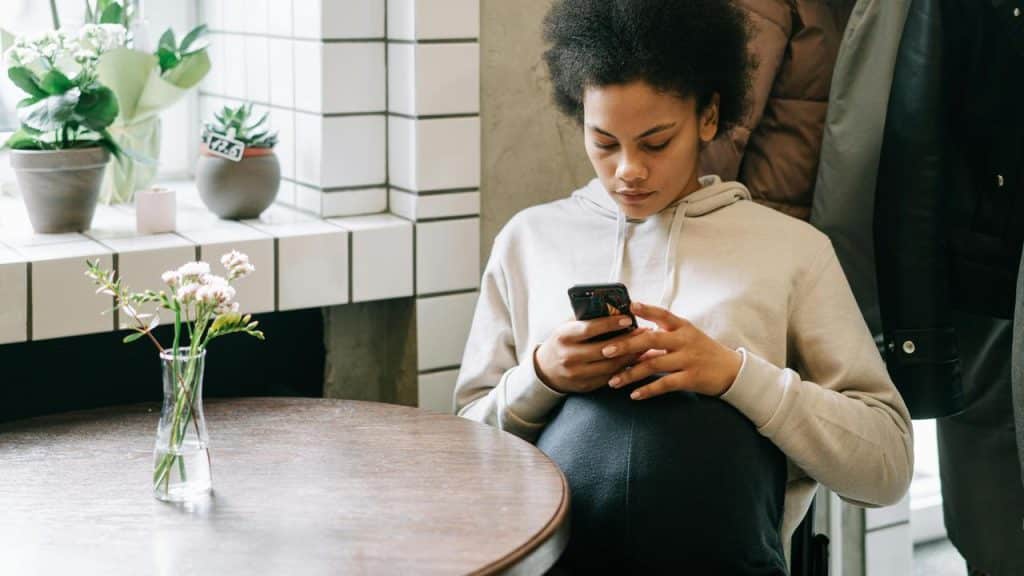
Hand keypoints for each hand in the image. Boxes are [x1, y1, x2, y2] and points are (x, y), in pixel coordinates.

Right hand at [534, 315, 648, 393]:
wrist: (545, 370)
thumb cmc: (562, 341)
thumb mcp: (567, 326)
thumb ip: (586, 317)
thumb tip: (612, 306)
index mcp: (564, 336)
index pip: (590, 329)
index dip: (610, 324)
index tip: (628, 319)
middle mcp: (569, 356)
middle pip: (604, 349)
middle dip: (627, 340)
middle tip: (644, 331)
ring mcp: (576, 373)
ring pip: (610, 366)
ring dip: (630, 356)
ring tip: (643, 345)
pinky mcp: (584, 386)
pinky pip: (609, 378)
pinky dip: (624, 369)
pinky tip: (634, 359)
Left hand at [602, 302, 741, 399]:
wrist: (732, 370)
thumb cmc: (702, 351)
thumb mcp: (685, 338)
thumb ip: (661, 339)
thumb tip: (630, 342)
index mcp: (682, 327)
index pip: (662, 314)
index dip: (646, 309)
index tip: (629, 305)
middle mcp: (684, 340)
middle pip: (651, 340)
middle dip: (626, 346)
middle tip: (605, 351)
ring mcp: (688, 359)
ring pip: (653, 365)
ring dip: (630, 374)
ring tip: (613, 381)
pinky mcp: (691, 378)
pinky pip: (665, 384)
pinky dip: (647, 390)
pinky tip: (633, 395)